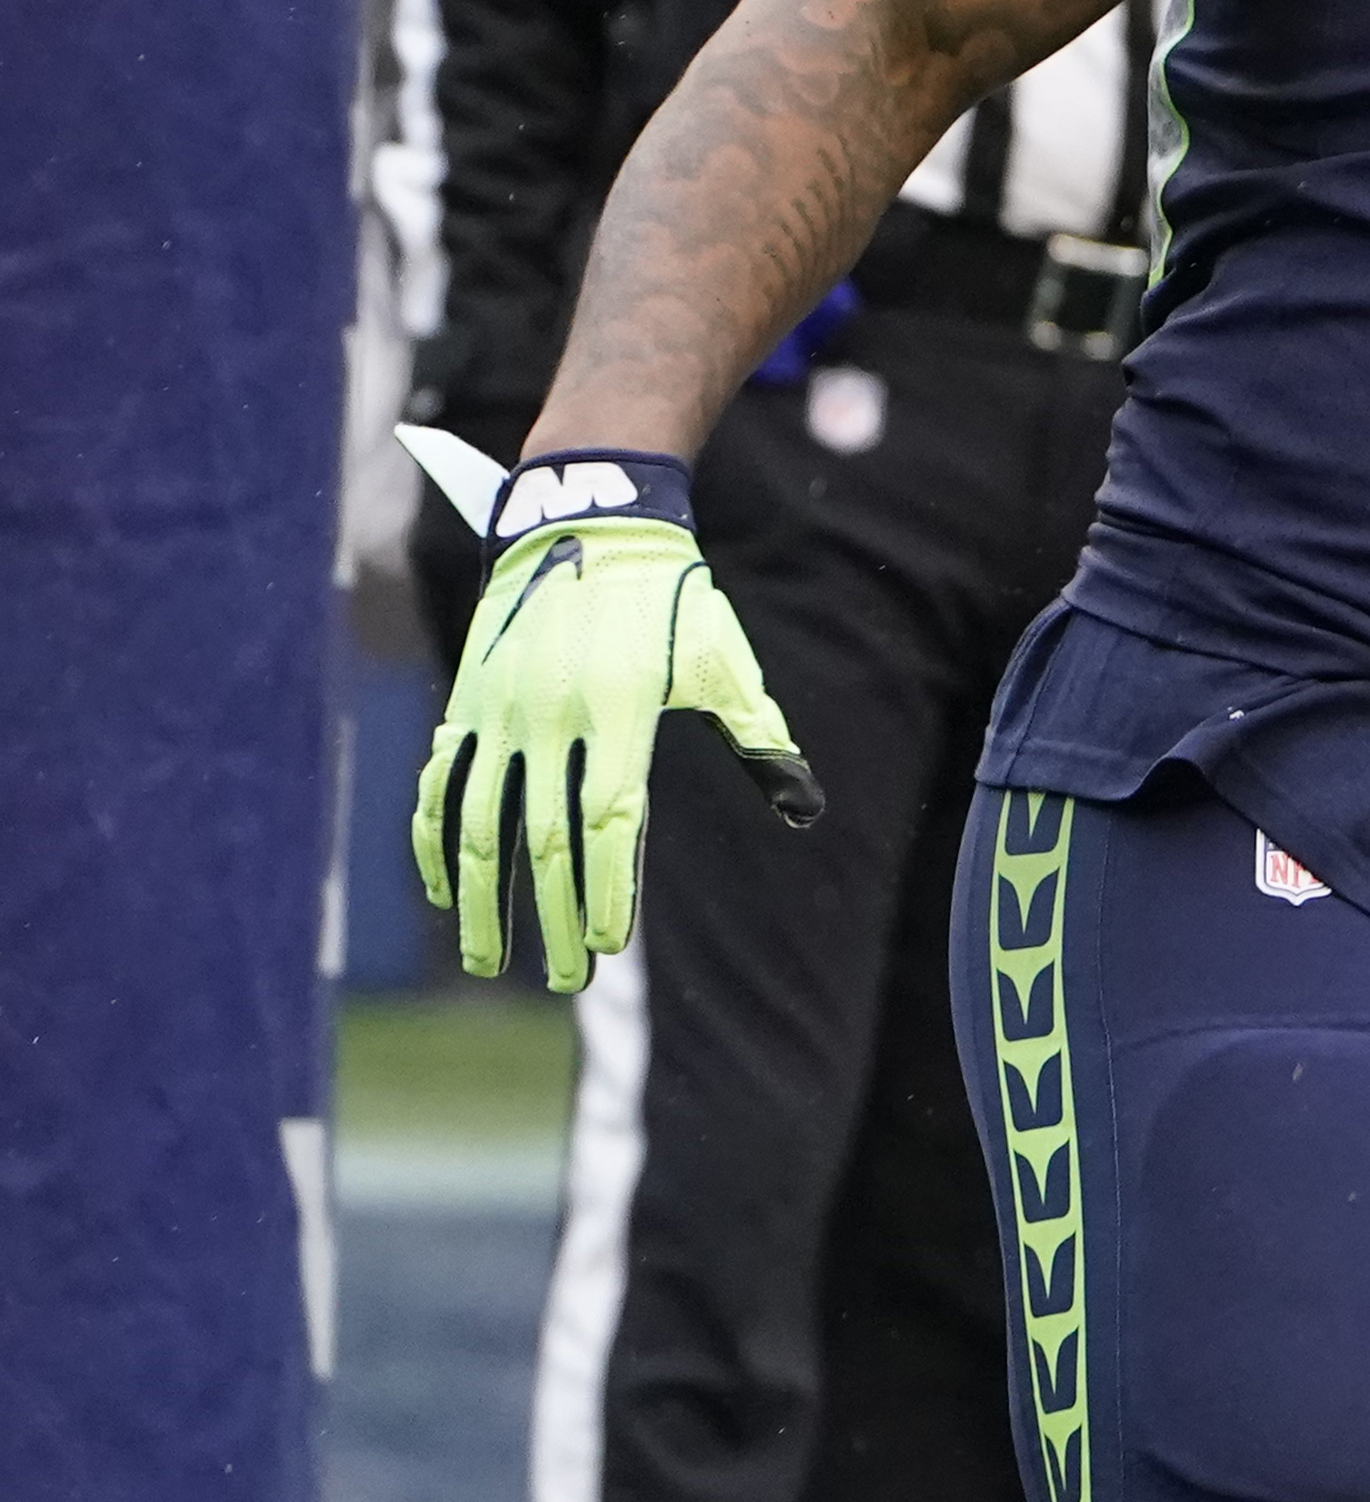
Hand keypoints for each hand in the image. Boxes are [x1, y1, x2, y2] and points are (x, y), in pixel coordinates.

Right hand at [403, 432, 819, 988]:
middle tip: (563, 979)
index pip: (609, 822)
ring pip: (476, 822)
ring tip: (487, 959)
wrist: (593, 522)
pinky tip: (444, 889)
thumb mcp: (724, 661)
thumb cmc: (673, 600)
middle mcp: (554, 713)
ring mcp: (500, 709)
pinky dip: (434, 841)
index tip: (608, 944)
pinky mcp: (467, 701)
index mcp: (622, 708)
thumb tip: (803, 807)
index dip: (606, 889)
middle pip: (545, 838)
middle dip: (551, 916)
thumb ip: (758, 736)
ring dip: (479, 898)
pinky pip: (438, 784)